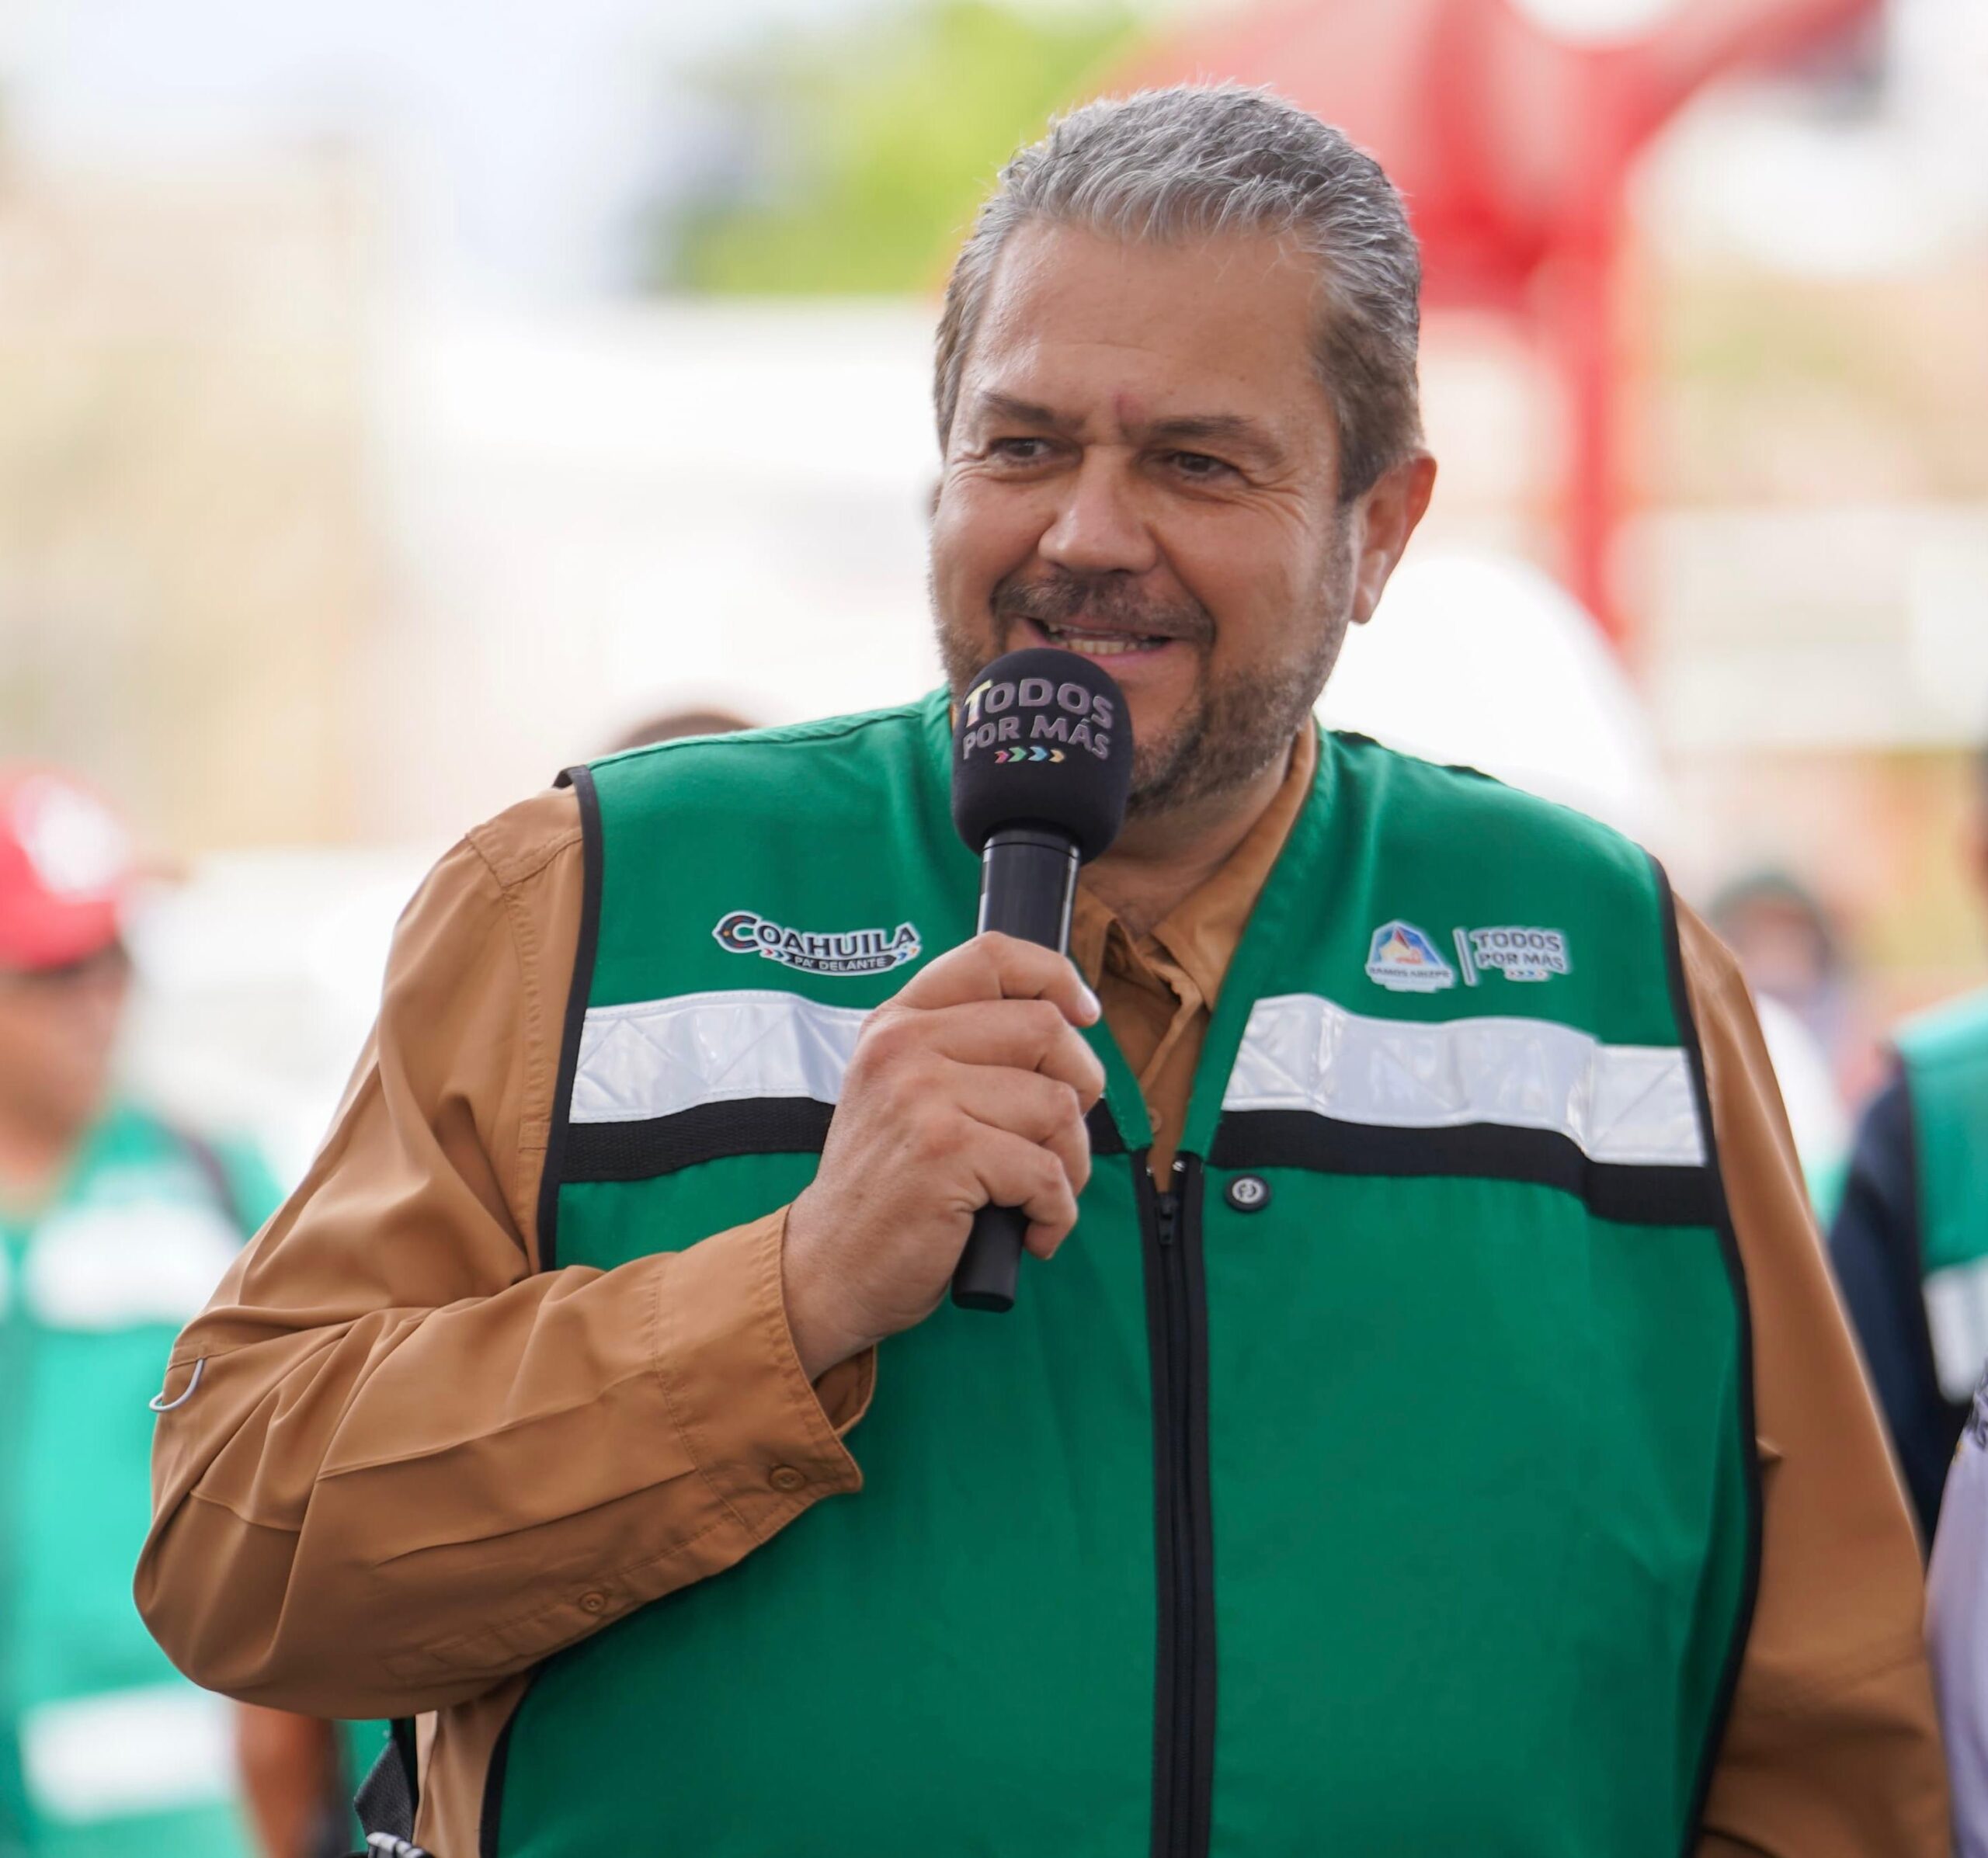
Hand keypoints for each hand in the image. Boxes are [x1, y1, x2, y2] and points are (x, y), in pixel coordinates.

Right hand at [782, 933, 1105, 1378]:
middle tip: (1056, 1140)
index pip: (992, 956)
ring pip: (1057, 1105)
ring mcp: (921, 1096)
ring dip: (1071, 1164)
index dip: (1055, 977)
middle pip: (1046, 1029)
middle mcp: (905, 1047)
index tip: (1083, 1016)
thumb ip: (965, 1051)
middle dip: (1079, 1090)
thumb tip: (1070, 1025)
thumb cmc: (887, 1188)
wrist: (827, 1268)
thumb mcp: (906, 1094)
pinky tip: (1030, 1231)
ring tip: (1039, 1196)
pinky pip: (1048, 1172)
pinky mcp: (945, 1153)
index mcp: (899, 1023)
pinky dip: (1057, 1213)